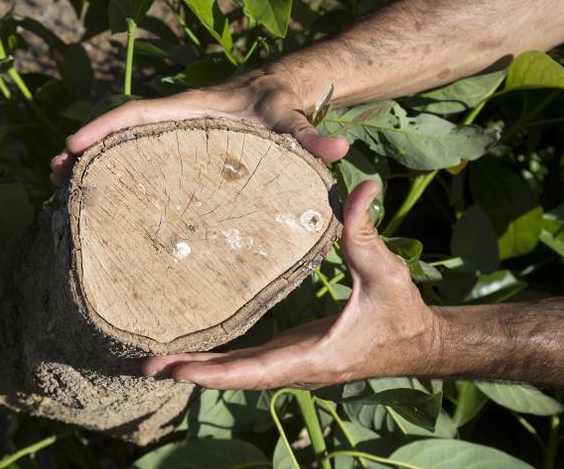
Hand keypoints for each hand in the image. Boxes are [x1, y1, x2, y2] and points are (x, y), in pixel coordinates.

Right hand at [50, 72, 349, 184]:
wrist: (285, 96)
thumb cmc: (283, 105)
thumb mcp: (293, 120)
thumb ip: (310, 135)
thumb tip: (338, 150)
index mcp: (189, 112)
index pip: (138, 115)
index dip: (103, 129)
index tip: (72, 145)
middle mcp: (173, 125)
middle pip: (118, 135)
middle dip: (83, 152)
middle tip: (53, 179)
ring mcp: (173, 141)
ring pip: (123, 150)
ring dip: (93, 168)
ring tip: (62, 195)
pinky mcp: (179, 157)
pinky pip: (140, 164)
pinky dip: (116, 178)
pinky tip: (103, 205)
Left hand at [141, 181, 437, 389]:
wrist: (418, 343)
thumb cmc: (402, 311)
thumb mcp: (385, 271)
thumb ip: (366, 232)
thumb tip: (361, 187)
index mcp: (315, 355)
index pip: (259, 370)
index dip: (218, 372)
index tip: (180, 371)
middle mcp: (297, 367)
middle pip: (236, 376)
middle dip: (192, 373)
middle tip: (146, 366)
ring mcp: (291, 364)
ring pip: (237, 372)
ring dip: (198, 368)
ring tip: (152, 361)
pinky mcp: (289, 354)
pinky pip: (246, 361)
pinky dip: (217, 360)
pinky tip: (189, 351)